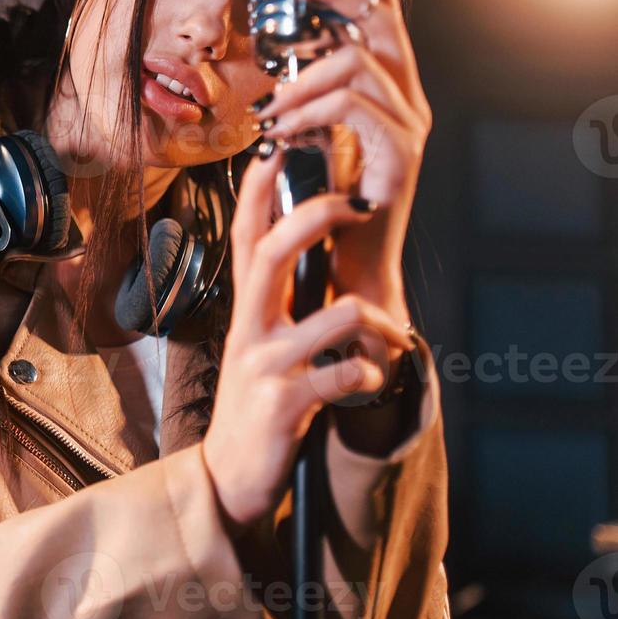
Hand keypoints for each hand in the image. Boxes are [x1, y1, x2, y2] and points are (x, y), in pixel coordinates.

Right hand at [202, 148, 417, 528]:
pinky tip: (367, 385)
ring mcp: (263, 363)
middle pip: (272, 250)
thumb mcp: (260, 335)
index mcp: (245, 303)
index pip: (246, 231)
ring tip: (386, 340)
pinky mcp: (284, 403)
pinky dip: (371, 378)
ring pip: (333, 315)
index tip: (279, 145)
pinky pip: (347, 376)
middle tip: (357, 205)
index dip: (258, 186)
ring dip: (375, 324)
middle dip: (317, 217)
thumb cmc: (258, 394)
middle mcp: (248, 325)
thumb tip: (307, 235)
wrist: (232, 473)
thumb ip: (278, 291)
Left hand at [256, 0, 431, 324]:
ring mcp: (410, 124)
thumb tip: (285, 59)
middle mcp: (408, 98)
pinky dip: (310, 111)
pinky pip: (355, 105)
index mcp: (388, 88)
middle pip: (380, 21)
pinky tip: (280, 132)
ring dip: (300, 78)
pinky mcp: (401, 153)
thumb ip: (308, 98)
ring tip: (267, 111)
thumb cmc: (324, 204)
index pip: (386, 15)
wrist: (350, 267)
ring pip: (357, 62)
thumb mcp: (312, 138)